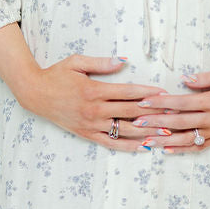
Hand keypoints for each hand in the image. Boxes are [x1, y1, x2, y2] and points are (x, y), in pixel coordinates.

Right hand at [16, 54, 171, 151]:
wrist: (35, 94)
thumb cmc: (57, 74)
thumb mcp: (76, 62)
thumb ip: (101, 62)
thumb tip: (123, 61)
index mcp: (94, 90)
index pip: (127, 92)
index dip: (147, 93)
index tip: (164, 93)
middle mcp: (94, 110)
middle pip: (130, 112)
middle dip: (154, 114)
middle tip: (174, 115)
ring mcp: (91, 124)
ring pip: (124, 131)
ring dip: (146, 132)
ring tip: (166, 133)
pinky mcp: (87, 134)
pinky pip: (111, 143)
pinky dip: (128, 146)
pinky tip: (144, 147)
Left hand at [129, 64, 209, 150]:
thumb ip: (206, 77)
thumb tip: (185, 79)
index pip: (182, 102)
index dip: (161, 103)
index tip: (144, 102)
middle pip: (180, 122)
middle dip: (156, 122)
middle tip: (136, 122)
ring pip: (187, 138)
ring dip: (164, 140)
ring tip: (145, 140)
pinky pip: (199, 146)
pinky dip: (182, 149)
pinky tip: (166, 150)